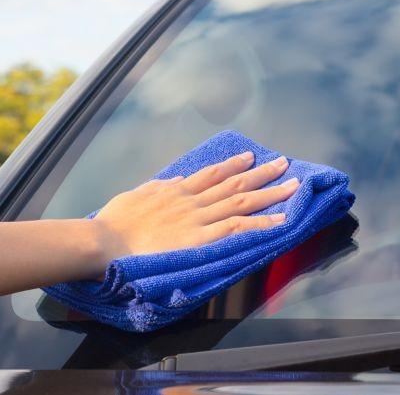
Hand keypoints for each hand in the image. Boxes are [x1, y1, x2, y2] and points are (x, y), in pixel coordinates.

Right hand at [92, 151, 297, 263]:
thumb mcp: (133, 196)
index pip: (211, 174)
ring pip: (242, 201)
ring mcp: (198, 218)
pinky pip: (239, 228)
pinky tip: (282, 220)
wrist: (106, 241)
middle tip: (283, 164)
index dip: (232, 165)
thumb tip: (174, 180)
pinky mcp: (201, 238)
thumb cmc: (112, 224)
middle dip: (261, 173)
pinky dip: (262, 223)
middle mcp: (191, 200)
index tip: (250, 157)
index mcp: (174, 190)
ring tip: (293, 185)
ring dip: (270, 193)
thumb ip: (156, 188)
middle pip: (234, 183)